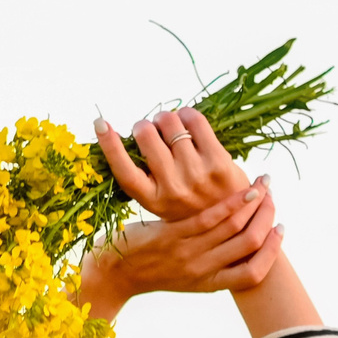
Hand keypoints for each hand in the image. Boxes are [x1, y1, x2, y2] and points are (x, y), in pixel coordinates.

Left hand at [81, 180, 281, 308]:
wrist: (112, 273)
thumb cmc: (149, 269)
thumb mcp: (185, 274)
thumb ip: (209, 262)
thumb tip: (232, 243)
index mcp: (208, 284)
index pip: (253, 274)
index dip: (272, 252)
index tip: (281, 229)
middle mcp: (201, 272)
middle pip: (248, 244)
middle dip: (267, 216)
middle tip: (273, 195)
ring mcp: (187, 256)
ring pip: (233, 228)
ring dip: (253, 202)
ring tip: (263, 184)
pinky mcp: (171, 238)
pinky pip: (208, 219)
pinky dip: (229, 202)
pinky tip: (239, 187)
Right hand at [96, 106, 251, 218]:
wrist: (238, 224)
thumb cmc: (195, 209)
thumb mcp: (165, 206)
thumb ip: (151, 180)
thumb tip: (136, 139)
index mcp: (153, 201)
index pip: (123, 170)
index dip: (109, 145)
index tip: (99, 123)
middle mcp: (172, 188)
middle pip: (146, 137)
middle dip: (146, 125)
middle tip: (152, 130)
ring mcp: (196, 174)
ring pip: (171, 124)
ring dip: (167, 118)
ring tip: (172, 125)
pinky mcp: (218, 161)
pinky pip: (195, 122)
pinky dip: (188, 114)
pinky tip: (189, 120)